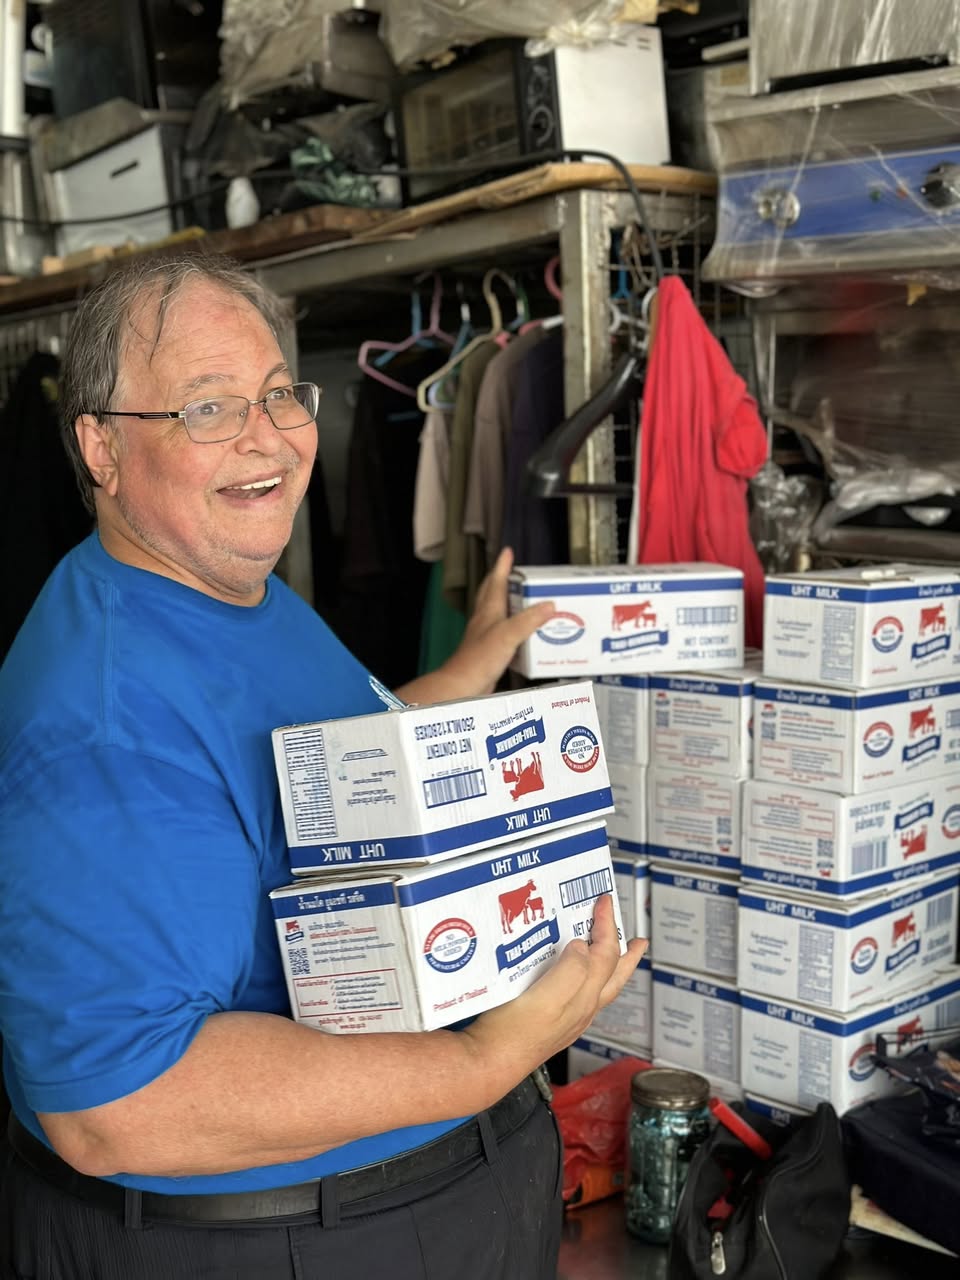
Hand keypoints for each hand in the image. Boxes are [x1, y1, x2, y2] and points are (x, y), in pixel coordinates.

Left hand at [445, 548, 554, 696]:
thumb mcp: (508, 635)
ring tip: (519, 599)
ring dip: (504, 602)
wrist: (462, 685)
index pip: (495, 582)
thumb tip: (550, 604)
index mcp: (488, 611)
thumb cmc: (479, 658)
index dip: (502, 567)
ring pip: (494, 612)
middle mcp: (484, 621)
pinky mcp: (488, 652)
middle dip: (499, 581)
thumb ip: (529, 620)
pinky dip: (511, 627)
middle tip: (510, 572)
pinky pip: (501, 633)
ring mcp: (484, 636)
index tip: (507, 552)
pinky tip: (520, 634)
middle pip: (490, 594)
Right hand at [462, 896, 647, 1084]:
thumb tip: (581, 948)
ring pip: (598, 987)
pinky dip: (584, 977)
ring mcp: (567, 1019)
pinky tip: (570, 975)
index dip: (607, 926)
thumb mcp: (545, 996)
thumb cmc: (513, 1033)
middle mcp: (581, 1010)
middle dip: (627, 955)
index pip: (606, 956)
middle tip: (639, 941)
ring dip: (609, 965)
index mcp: (583, 999)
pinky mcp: (549, 1023)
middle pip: (614, 977)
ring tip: (612, 954)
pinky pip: (578, 994)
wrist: (488, 1062)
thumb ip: (571, 970)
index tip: (604, 903)